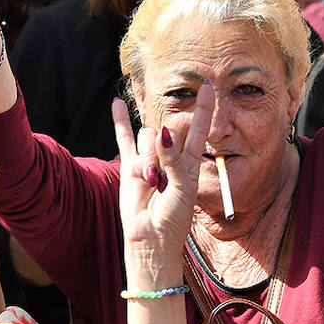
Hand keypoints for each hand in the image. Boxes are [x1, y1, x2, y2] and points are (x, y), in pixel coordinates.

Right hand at [113, 85, 213, 287]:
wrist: (152, 238)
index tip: (207, 85)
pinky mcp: (130, 166)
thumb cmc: (174, 218)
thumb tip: (162, 133)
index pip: (199, 128)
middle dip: (164, 150)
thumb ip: (173, 159)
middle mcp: (170, 156)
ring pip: (147, 138)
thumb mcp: (183, 188)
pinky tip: (116, 102)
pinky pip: (124, 138)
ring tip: (149, 183)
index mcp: (190, 162)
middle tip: (161, 179)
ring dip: (148, 158)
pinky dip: (120, 120)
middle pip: (167, 132)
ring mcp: (149, 159)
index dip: (203, 108)